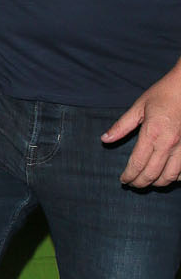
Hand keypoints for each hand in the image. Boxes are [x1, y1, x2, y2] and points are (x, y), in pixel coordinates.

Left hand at [102, 62, 180, 186]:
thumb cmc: (163, 94)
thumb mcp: (139, 107)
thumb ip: (121, 126)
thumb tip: (105, 139)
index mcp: (152, 133)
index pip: (137, 163)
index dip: (128, 175)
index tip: (123, 180)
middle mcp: (168, 143)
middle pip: (152, 174)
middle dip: (139, 183)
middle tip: (132, 184)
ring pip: (170, 177)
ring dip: (157, 183)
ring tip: (148, 181)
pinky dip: (175, 177)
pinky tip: (167, 175)